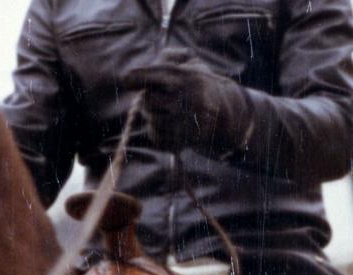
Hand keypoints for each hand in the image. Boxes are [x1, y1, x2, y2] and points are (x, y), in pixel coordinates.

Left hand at [121, 48, 251, 153]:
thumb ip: (169, 56)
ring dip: (152, 114)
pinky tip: (169, 124)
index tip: (126, 79)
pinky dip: (157, 130)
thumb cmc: (200, 84)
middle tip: (153, 96)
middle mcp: (187, 99)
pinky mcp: (184, 139)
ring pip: (150, 119)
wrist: (226, 112)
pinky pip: (157, 136)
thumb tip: (136, 71)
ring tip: (164, 109)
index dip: (137, 77)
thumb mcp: (191, 63)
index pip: (155, 76)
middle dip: (145, 98)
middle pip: (146, 100)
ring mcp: (186, 122)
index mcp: (187, 78)